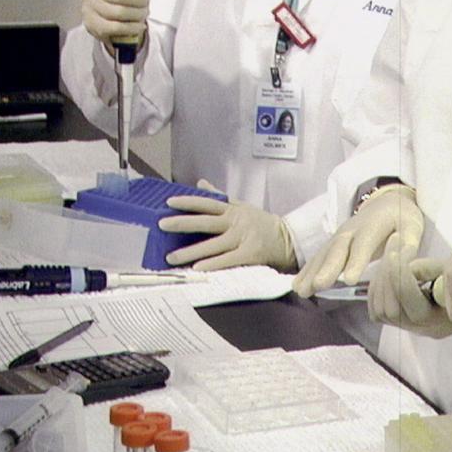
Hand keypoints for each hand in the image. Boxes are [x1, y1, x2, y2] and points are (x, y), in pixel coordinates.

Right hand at [81, 0, 155, 50]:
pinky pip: (116, 27)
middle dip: (140, 1)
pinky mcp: (93, 25)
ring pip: (119, 12)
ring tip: (143, 14)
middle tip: (146, 4)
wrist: (112, 18)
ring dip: (138, 15)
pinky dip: (132, 28)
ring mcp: (89, 8)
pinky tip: (139, 26)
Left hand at [160, 180, 295, 270]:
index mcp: (233, 209)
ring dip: (190, 251)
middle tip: (162, 226)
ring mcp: (243, 238)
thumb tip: (200, 183)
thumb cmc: (261, 223)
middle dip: (182, 223)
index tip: (169, 202)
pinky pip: (228, 260)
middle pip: (206, 222)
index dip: (188, 202)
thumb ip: (220, 197)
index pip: (207, 203)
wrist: (288, 239)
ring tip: (171, 258)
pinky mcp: (250, 254)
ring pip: (213, 244)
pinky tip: (198, 268)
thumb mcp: (241, 206)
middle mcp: (236, 222)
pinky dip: (212, 264)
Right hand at [292, 183, 421, 296]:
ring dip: (312, 271)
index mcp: (375, 225)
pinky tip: (297, 286)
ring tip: (302, 290)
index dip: (356, 260)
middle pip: (339, 248)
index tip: (349, 279)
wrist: (386, 202)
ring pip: (325, 252)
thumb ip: (408, 245)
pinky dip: (307, 270)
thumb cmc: (402, 218)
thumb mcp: (413, 227)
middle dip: (328, 267)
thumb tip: (404, 263)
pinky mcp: (333, 242)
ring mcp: (340, 235)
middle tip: (319, 285)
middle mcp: (353, 228)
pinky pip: (318, 256)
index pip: (365, 243)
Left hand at [367, 235, 451, 338]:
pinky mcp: (400, 323)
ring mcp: (410, 328)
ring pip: (380, 312)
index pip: (411, 302)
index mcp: (441, 317)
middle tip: (392, 252)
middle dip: (387, 277)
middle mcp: (423, 329)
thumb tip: (404, 268)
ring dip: (380, 281)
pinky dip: (376, 291)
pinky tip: (385, 272)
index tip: (396, 254)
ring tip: (390, 258)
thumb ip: (428, 269)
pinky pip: (377, 312)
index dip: (399, 277)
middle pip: (392, 310)